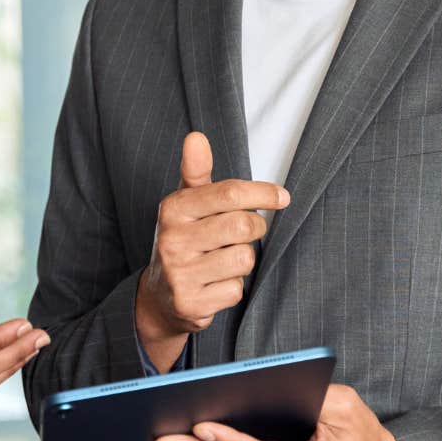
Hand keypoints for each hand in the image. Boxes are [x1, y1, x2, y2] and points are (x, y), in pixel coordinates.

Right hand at [136, 132, 288, 364]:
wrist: (159, 297)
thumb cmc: (183, 240)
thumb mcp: (185, 204)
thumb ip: (196, 171)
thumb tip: (197, 136)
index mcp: (173, 209)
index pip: (228, 193)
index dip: (262, 193)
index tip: (282, 197)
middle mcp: (173, 240)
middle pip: (242, 226)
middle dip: (255, 228)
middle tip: (247, 232)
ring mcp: (180, 274)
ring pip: (244, 259)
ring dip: (243, 259)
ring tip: (224, 259)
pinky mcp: (192, 304)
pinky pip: (236, 290)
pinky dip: (233, 288)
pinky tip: (215, 284)